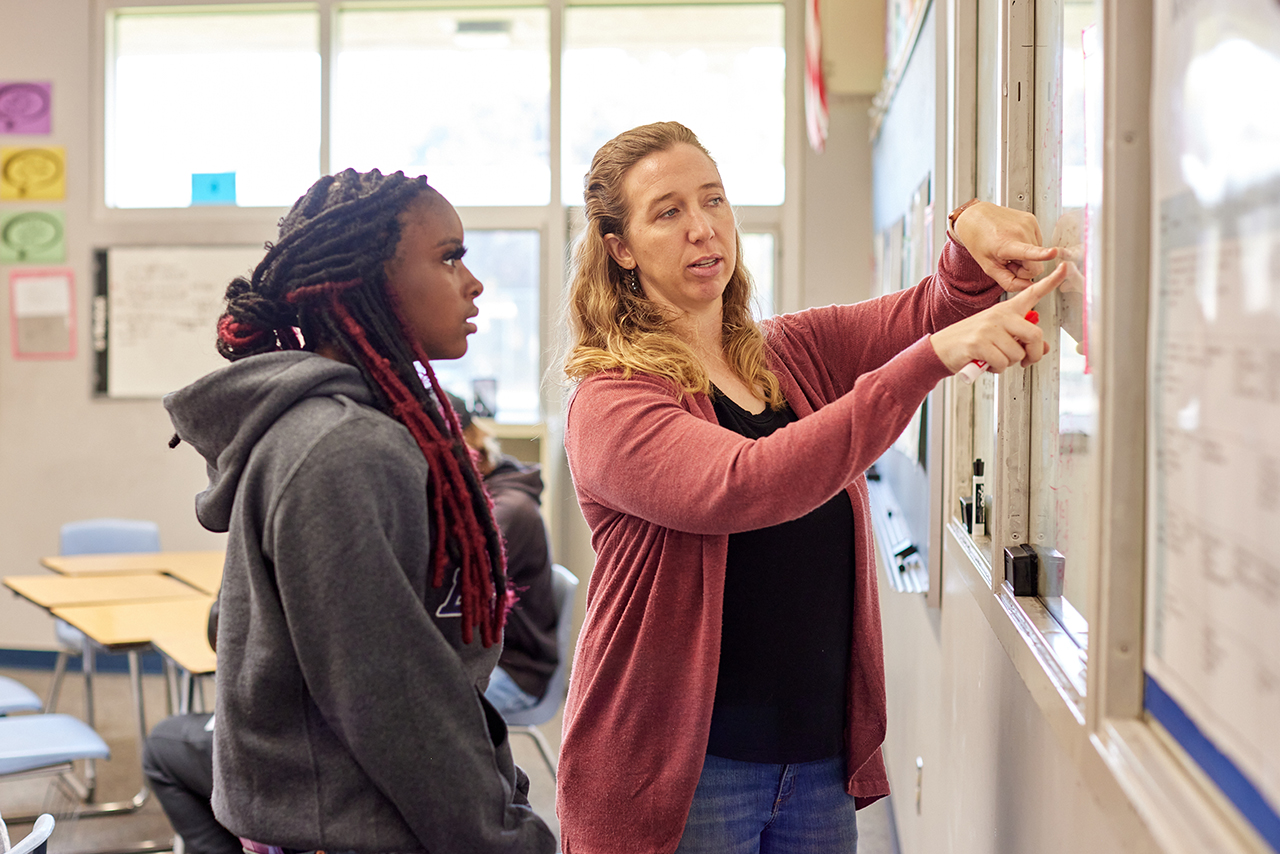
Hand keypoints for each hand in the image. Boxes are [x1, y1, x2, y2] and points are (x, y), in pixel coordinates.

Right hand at [929, 262, 1068, 373]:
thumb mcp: (999, 337)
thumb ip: (1021, 340)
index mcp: (1006, 310)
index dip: (1051, 281)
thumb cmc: (972, 342)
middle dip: (1033, 354)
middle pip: (1034, 334)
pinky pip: (1002, 362)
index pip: (1032, 292)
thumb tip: (1043, 349)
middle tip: (1025, 361)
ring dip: (1009, 363)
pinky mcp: (979, 343)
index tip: (1064, 266)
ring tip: (995, 359)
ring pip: (1018, 353)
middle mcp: (1000, 315)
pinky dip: (997, 369)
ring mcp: (989, 328)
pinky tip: (987, 363)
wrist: (941, 348)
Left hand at [953, 202, 1059, 291]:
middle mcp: (1020, 231)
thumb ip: (1008, 282)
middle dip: (1025, 269)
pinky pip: (1037, 243)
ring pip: (1038, 255)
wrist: (976, 216)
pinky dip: (1027, 245)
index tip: (1054, 253)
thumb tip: (1028, 287)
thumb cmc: (979, 241)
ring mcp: (1028, 224)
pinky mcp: (1032, 220)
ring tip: (1009, 250)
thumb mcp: (988, 267)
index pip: (1028, 251)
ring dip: (1026, 257)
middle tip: (1008, 262)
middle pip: (1036, 266)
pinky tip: (1014, 241)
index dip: (1043, 254)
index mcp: (1006, 244)